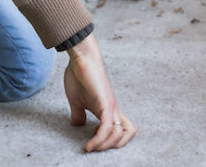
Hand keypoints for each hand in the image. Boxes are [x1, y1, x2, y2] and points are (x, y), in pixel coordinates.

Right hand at [63, 33, 136, 151]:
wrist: (81, 58)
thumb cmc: (80, 76)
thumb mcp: (76, 100)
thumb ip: (79, 113)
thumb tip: (78, 124)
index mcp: (109, 110)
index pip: (122, 130)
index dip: (112, 142)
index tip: (94, 144)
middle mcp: (114, 109)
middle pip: (128, 133)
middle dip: (113, 146)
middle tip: (95, 148)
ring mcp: (111, 106)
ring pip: (120, 134)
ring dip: (105, 146)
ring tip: (91, 148)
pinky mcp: (105, 103)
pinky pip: (107, 127)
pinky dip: (99, 140)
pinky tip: (89, 145)